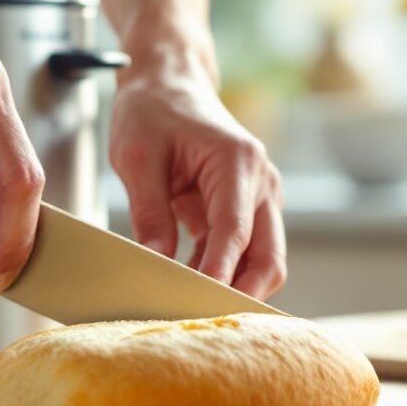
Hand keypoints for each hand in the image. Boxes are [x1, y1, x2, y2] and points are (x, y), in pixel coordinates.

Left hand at [110, 45, 285, 298]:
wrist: (170, 83)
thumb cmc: (153, 111)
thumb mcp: (137, 157)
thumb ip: (149, 211)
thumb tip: (155, 261)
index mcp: (238, 161)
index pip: (235, 230)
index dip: (220, 272)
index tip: (201, 303)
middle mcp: (261, 181)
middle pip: (268, 258)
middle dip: (240, 294)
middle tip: (199, 322)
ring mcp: (260, 197)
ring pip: (262, 261)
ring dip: (229, 286)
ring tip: (184, 308)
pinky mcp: (248, 209)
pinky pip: (243, 253)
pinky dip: (220, 273)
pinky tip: (185, 286)